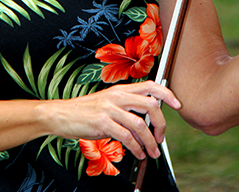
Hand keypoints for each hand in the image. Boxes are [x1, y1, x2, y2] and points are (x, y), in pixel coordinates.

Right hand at [44, 80, 180, 159]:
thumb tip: (146, 117)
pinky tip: (138, 154)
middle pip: (150, 104)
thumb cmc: (85, 110)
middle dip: (161, 123)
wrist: (61, 114)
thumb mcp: (107, 102)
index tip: (177, 104)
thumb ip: (125, 106)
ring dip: (150, 142)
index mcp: (120, 89)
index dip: (166, 93)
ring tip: (152, 152)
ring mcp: (110, 108)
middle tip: (161, 137)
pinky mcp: (102, 122)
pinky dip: (136, 148)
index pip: (150, 85)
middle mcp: (117, 96)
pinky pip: (127, 137)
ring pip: (140, 124)